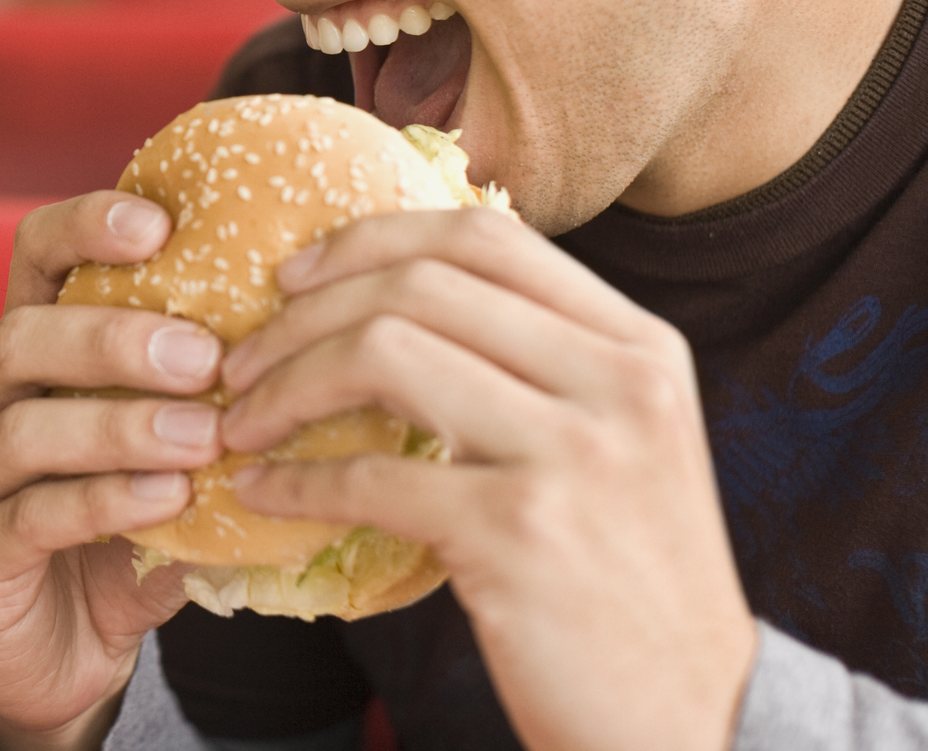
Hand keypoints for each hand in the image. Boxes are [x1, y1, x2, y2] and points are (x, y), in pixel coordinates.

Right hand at [0, 191, 224, 750]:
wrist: (68, 658)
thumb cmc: (128, 531)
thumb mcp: (170, 451)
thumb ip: (211, 394)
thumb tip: (322, 329)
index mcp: (24, 352)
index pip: (33, 256)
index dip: (84, 226)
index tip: (162, 225)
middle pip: (21, 335)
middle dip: (115, 337)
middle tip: (205, 356)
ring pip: (22, 427)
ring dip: (119, 426)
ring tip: (204, 438)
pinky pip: (31, 514)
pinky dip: (105, 500)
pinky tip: (170, 499)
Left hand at [219, 207, 755, 750]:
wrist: (697, 719)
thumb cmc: (626, 576)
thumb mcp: (617, 439)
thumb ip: (535, 360)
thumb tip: (390, 291)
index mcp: (637, 344)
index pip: (483, 235)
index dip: (369, 240)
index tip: (294, 276)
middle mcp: (617, 382)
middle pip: (418, 285)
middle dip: (302, 315)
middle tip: (241, 358)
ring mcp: (573, 456)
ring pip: (384, 355)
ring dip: (285, 384)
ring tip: (242, 419)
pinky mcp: (523, 537)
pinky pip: (370, 479)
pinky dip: (296, 480)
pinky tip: (264, 492)